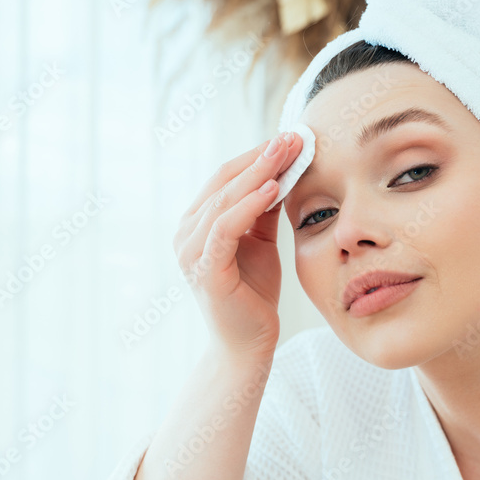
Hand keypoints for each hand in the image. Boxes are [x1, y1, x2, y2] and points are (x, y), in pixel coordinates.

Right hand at [173, 131, 303, 360]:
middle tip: (293, 136)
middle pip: (223, 182)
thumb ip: (264, 208)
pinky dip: (249, 204)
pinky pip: (225, 227)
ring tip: (287, 153)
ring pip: (224, 200)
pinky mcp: (204, 270)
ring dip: (259, 173)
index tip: (290, 137)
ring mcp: (191, 251)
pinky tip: (274, 188)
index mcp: (196, 223)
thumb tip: (283, 168)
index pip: (225, 177)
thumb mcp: (261, 241)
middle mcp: (186, 233)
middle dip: (261, 157)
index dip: (257, 155)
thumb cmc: (253, 292)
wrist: (249, 342)